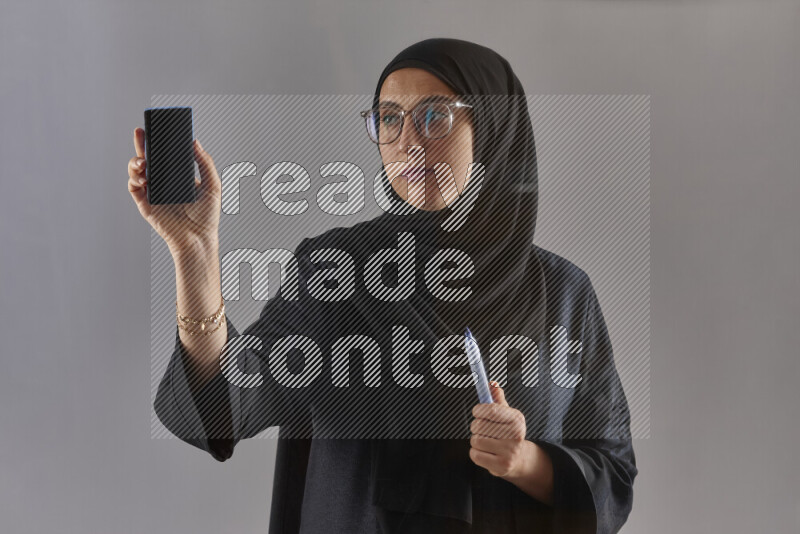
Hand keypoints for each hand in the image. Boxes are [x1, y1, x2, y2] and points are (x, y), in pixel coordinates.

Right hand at [127, 127, 221, 255]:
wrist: (198, 239)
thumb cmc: (207, 216)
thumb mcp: (213, 185)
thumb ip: (205, 163)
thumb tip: (195, 141)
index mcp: (177, 175)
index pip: (165, 154)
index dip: (159, 141)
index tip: (156, 126)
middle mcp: (163, 182)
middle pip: (147, 158)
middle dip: (141, 144)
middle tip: (140, 131)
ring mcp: (152, 192)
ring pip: (137, 171)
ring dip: (136, 162)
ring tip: (143, 162)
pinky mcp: (145, 204)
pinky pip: (134, 188)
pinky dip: (134, 179)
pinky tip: (143, 178)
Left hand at [469, 381, 529, 478]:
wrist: (518, 459)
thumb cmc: (507, 432)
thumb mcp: (505, 414)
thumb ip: (497, 399)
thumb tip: (492, 384)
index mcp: (517, 419)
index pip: (491, 410)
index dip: (478, 410)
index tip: (477, 411)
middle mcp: (516, 436)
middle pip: (479, 426)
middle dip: (476, 427)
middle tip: (484, 430)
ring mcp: (510, 452)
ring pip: (475, 441)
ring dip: (476, 441)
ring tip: (487, 442)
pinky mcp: (501, 467)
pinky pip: (475, 455)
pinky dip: (476, 453)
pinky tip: (486, 453)